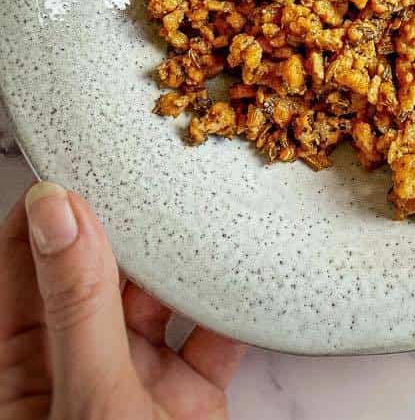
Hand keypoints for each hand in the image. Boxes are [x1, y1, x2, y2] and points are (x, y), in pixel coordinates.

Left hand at [0, 182, 243, 418]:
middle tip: (145, 169)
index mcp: (28, 377)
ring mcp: (138, 384)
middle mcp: (80, 373)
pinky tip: (243, 266)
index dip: (45, 215)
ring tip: (198, 205)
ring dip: (181, 258)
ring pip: (157, 300)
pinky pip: (213, 336)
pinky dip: (231, 305)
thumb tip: (58, 213)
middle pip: (95, 278)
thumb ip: (80, 304)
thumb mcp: (92, 398)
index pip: (25, 272)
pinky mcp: (192, 397)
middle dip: (121, 224)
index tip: (72, 164)